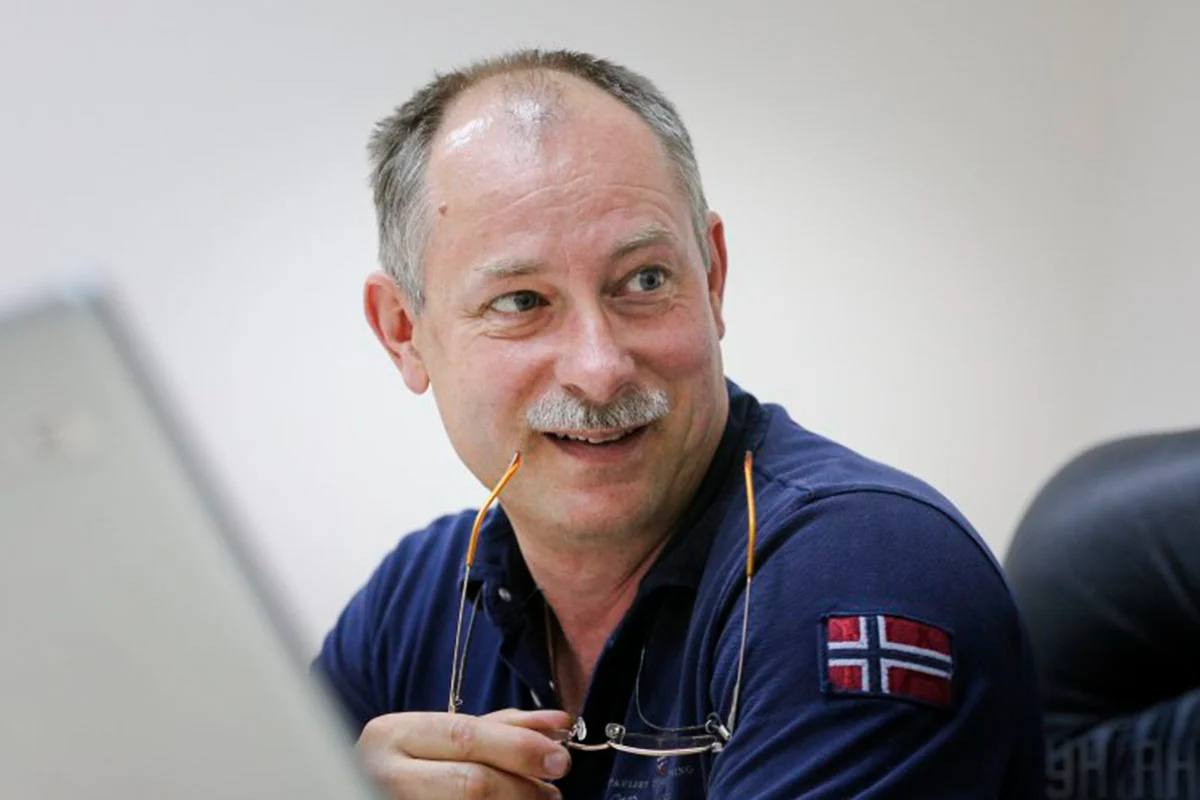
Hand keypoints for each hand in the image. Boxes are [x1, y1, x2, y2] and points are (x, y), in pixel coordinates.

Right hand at [356, 708, 571, 798]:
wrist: (367, 789)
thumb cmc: (413, 763)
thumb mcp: (446, 735)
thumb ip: (501, 726)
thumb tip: (559, 723)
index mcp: (392, 734)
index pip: (466, 738)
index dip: (519, 749)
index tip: (560, 759)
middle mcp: (382, 772)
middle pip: (471, 783)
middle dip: (522, 787)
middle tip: (553, 791)